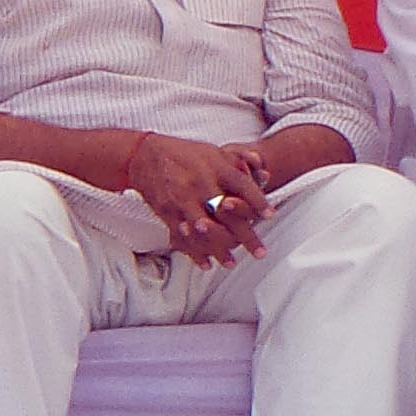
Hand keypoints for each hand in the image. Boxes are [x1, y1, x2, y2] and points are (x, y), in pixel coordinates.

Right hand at [125, 131, 270, 263]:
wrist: (145, 156)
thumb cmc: (186, 154)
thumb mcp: (215, 152)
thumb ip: (241, 163)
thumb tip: (266, 174)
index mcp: (216, 168)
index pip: (243, 186)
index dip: (258, 202)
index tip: (270, 216)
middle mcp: (201, 184)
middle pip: (228, 214)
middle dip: (245, 236)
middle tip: (260, 253)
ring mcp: (183, 199)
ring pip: (204, 230)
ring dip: (219, 249)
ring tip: (232, 263)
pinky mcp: (167, 212)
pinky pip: (182, 235)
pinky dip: (194, 251)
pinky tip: (205, 263)